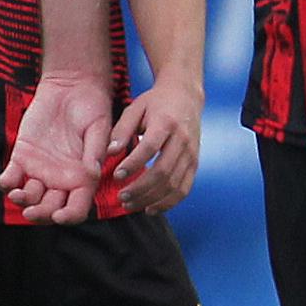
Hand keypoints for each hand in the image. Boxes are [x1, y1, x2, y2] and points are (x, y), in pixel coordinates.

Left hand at [2, 67, 116, 223]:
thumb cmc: (92, 107)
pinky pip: (11, 177)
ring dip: (22, 201)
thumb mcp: (99, 128)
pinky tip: (6, 182)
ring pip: (29, 197)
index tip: (60, 216)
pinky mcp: (22, 157)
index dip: (69, 216)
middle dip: (41, 214)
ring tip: (17, 194)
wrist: (71, 87)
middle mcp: (61, 179)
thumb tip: (93, 172)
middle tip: (32, 211)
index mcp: (83, 178)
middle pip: (50, 208)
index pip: (77, 208)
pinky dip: (6, 183)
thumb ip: (95, 151)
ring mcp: (40, 170)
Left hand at [104, 80, 202, 215]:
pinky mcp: (195, 163)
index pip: (150, 148)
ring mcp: (191, 153)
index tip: (116, 175)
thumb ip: (121, 130)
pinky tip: (151, 209)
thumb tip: (109, 152)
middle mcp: (182, 140)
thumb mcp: (135, 108)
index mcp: (166, 123)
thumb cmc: (156, 103)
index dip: (133, 164)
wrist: (186, 96)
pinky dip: (168, 203)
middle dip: (140, 189)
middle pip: (163, 171)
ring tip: (130, 205)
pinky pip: (184, 188)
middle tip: (121, 198)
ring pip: (174, 184)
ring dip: (151, 199)